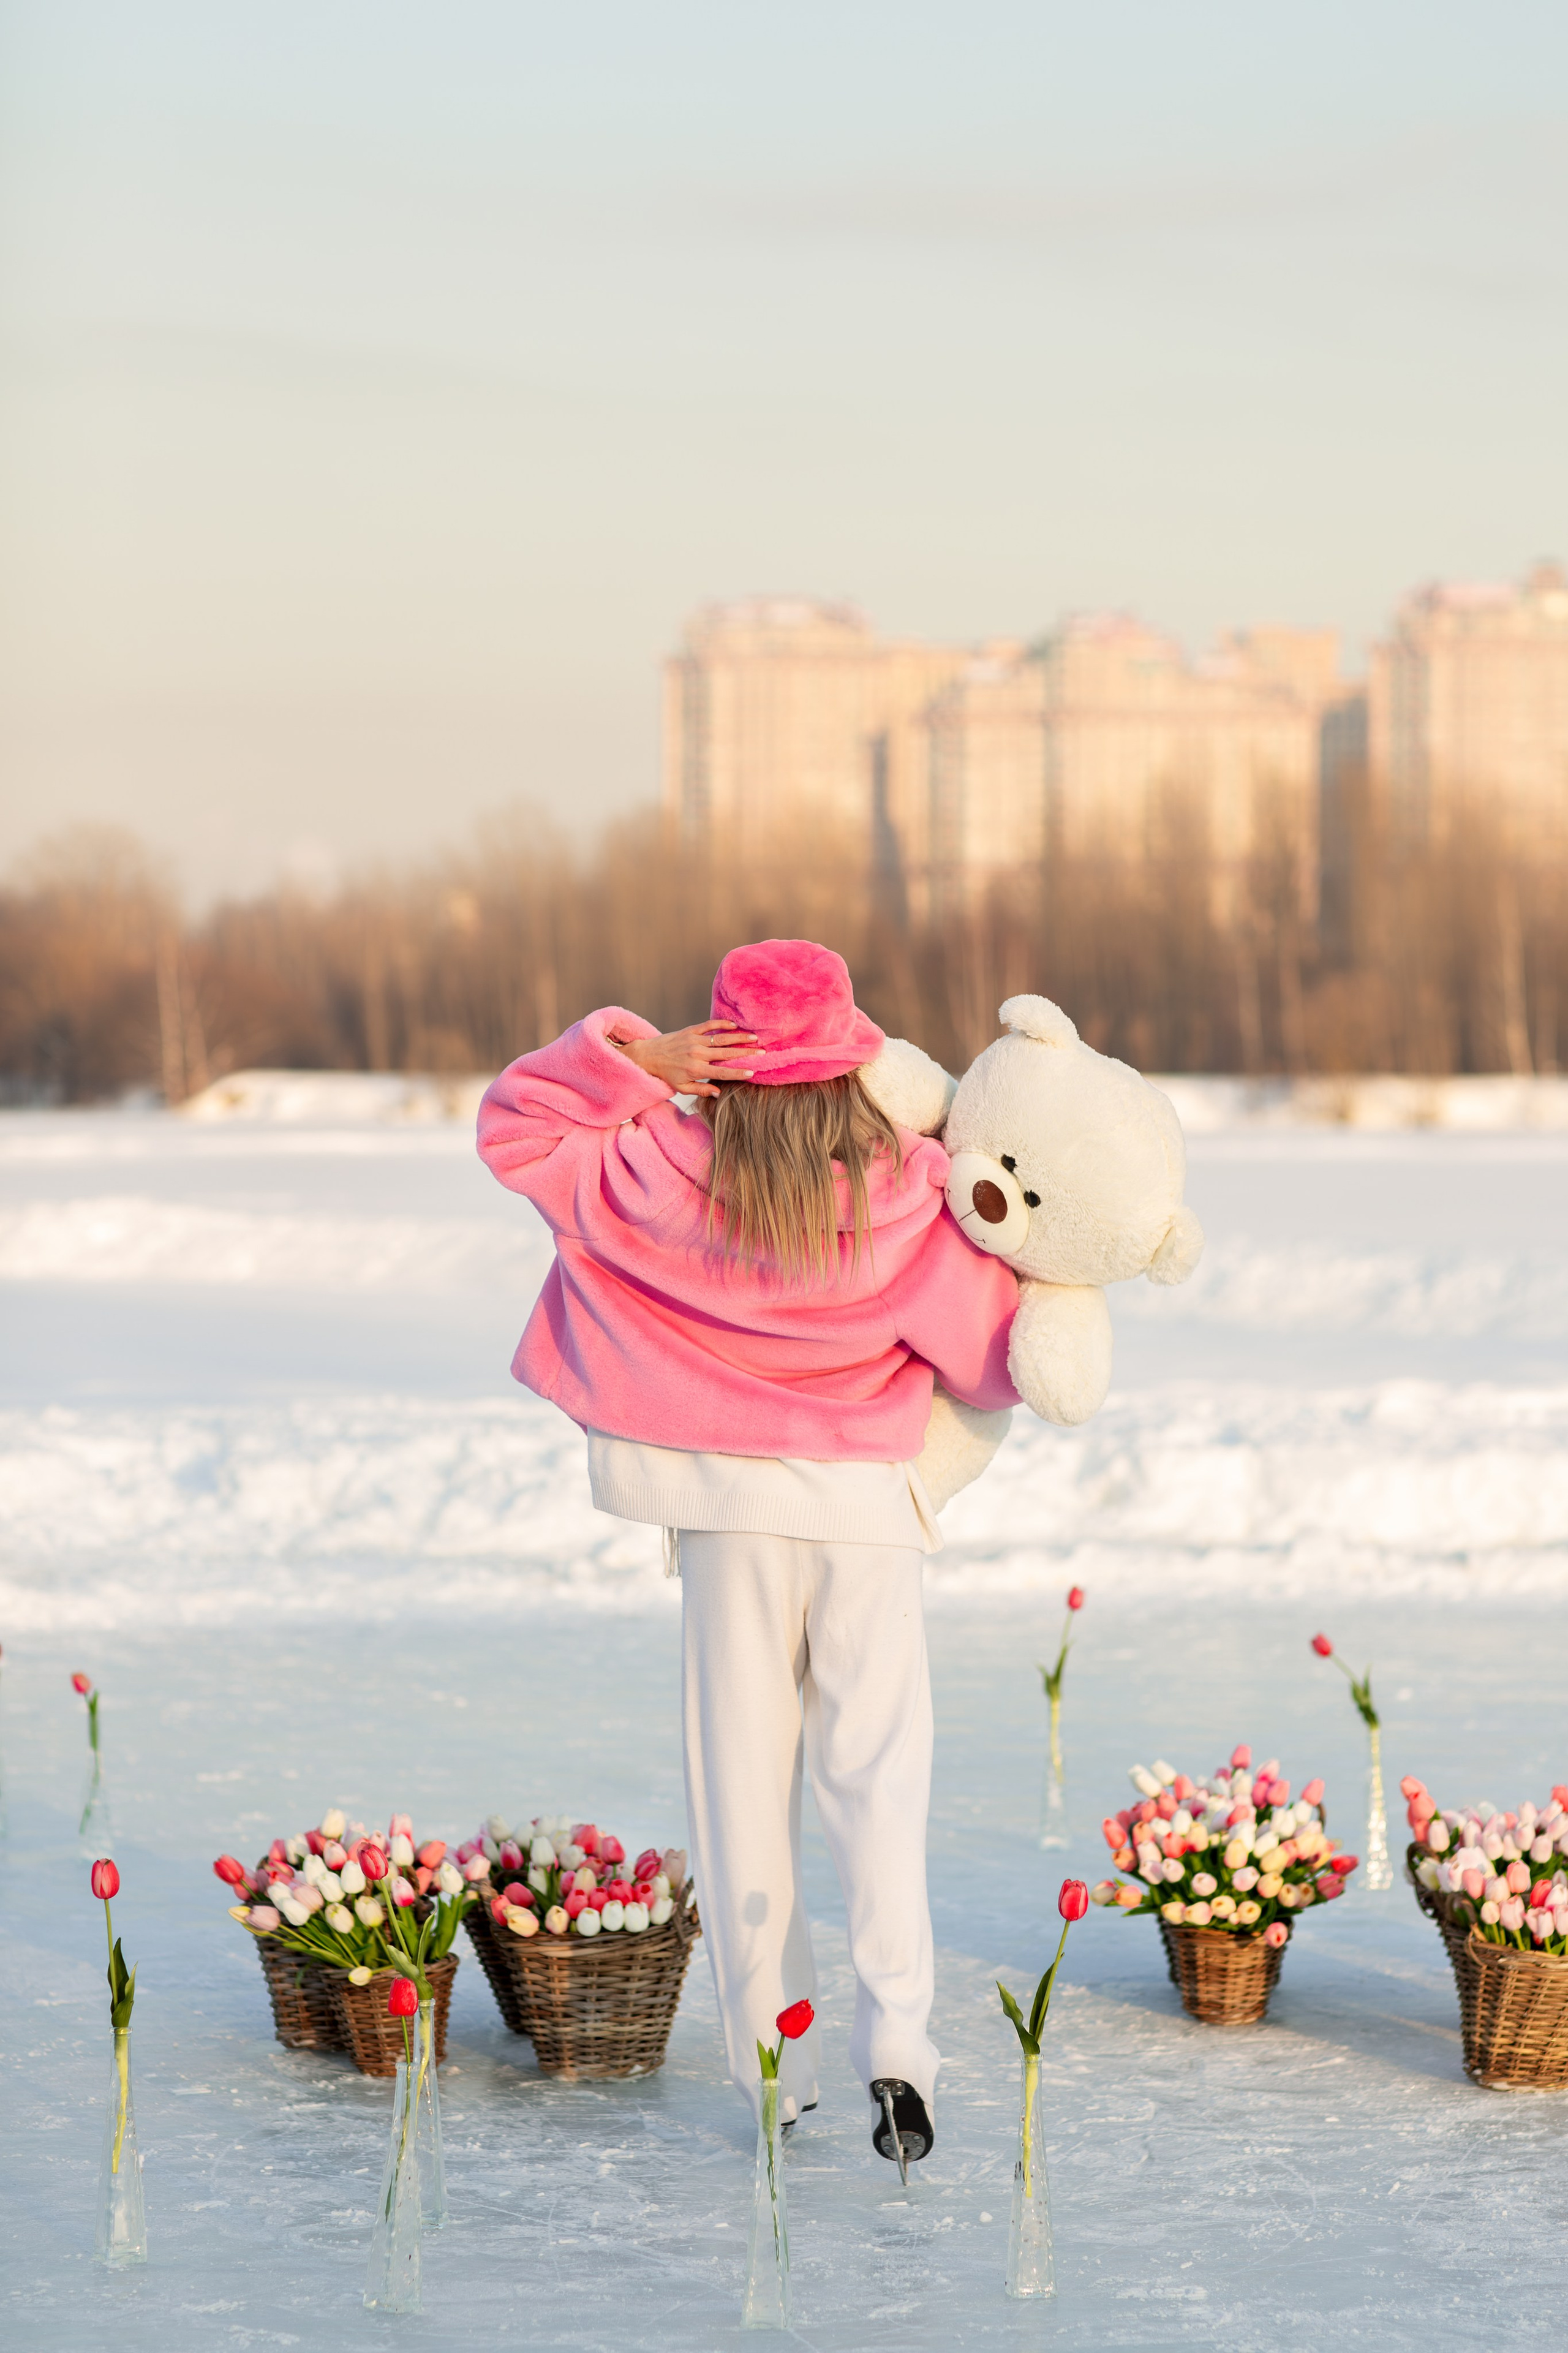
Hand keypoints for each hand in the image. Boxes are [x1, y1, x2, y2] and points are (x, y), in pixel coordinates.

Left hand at [614, 1020, 757, 1097]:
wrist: (647, 1056)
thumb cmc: (666, 1074)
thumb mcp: (682, 1088)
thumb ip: (701, 1090)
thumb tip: (718, 1093)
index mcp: (696, 1070)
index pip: (722, 1072)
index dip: (738, 1072)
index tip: (752, 1071)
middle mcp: (697, 1054)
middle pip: (726, 1054)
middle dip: (746, 1053)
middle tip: (762, 1052)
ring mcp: (694, 1040)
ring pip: (721, 1038)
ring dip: (739, 1037)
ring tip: (754, 1037)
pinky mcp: (690, 1030)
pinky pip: (709, 1025)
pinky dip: (722, 1024)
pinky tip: (734, 1025)